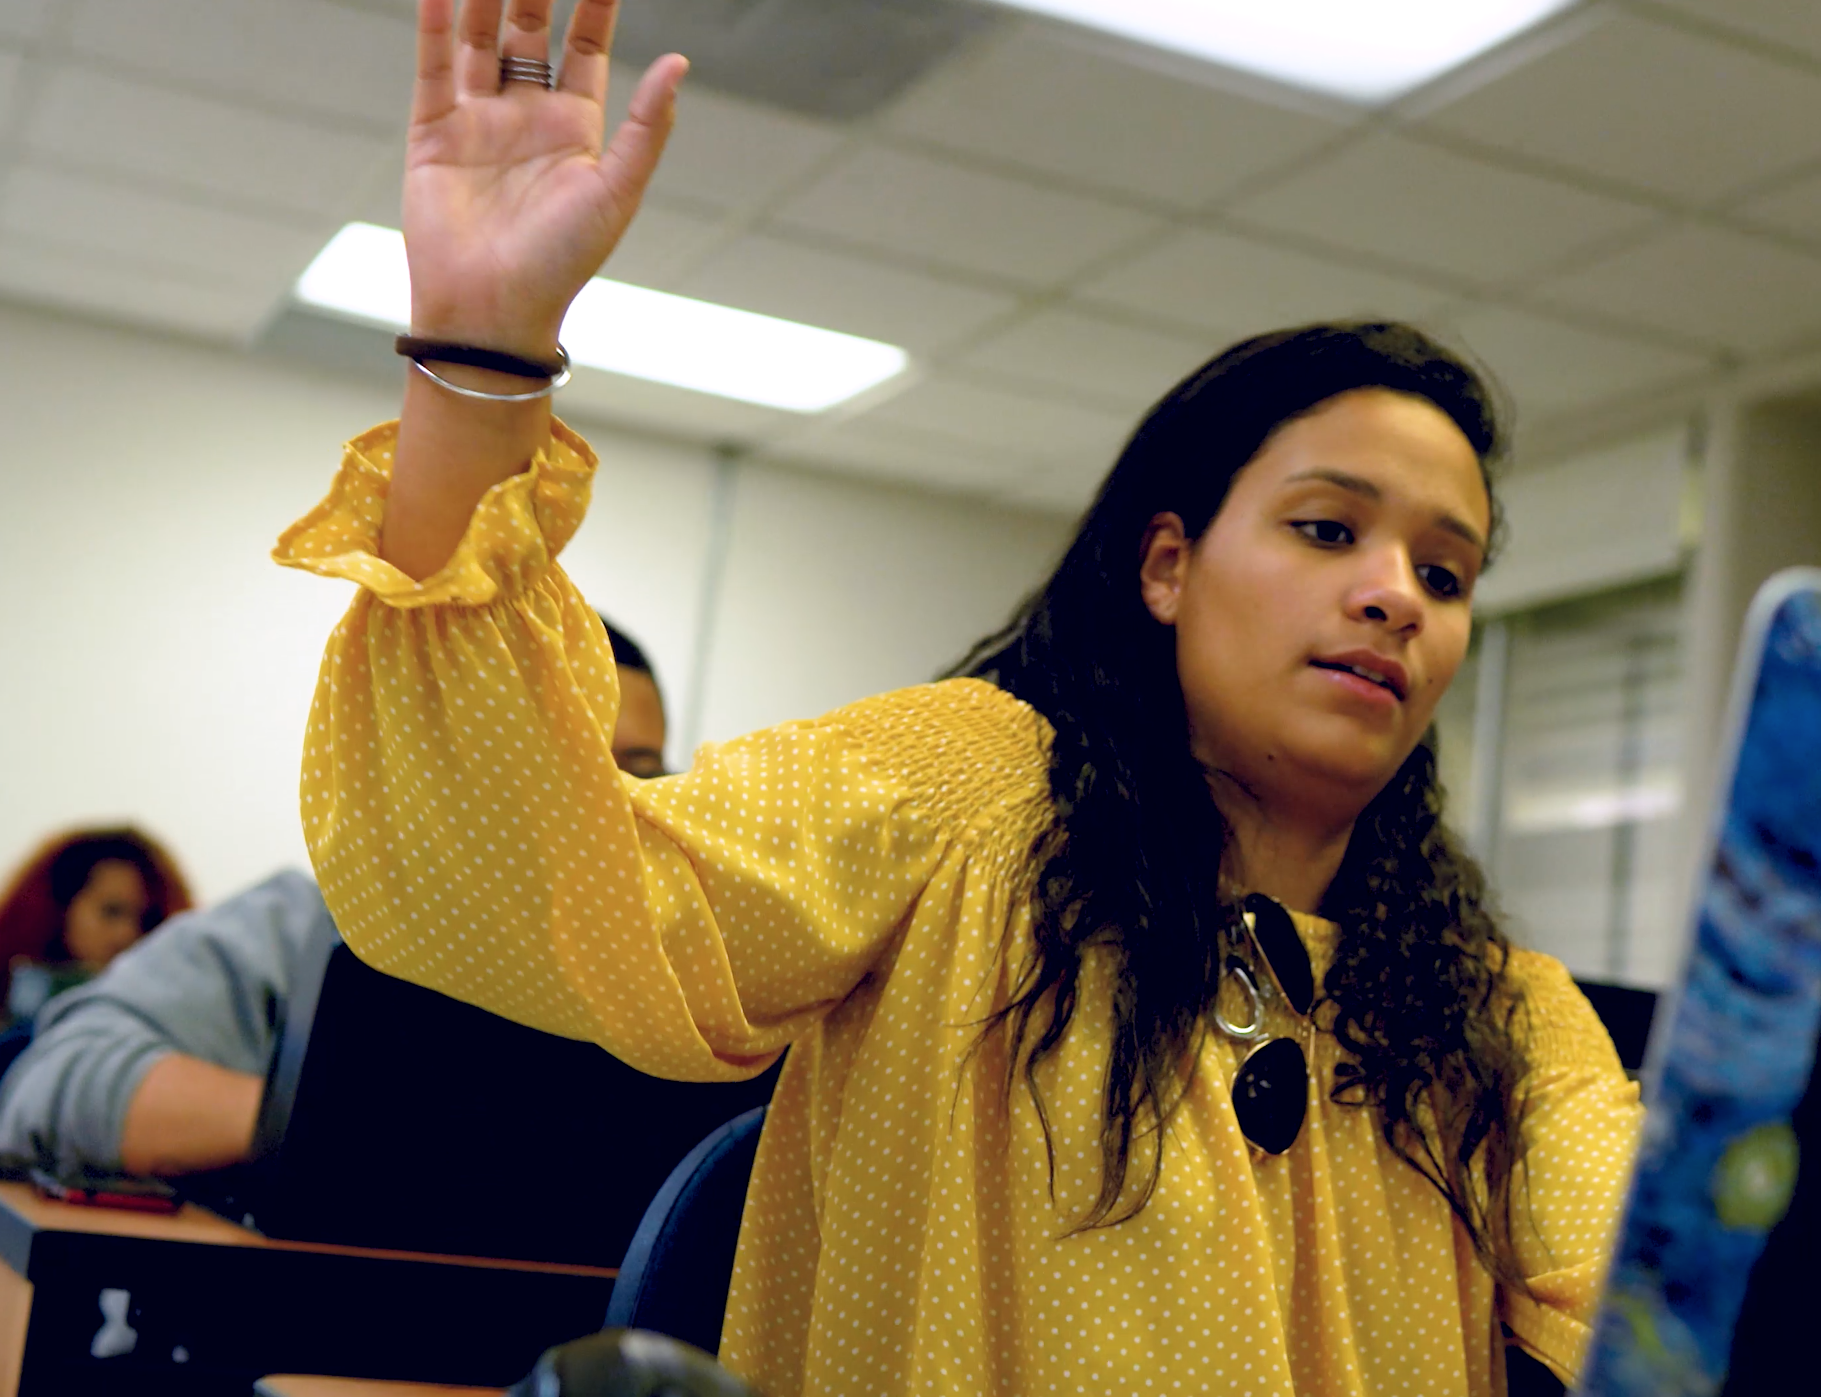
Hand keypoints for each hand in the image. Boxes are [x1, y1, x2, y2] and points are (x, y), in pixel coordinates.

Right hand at [404, 0, 686, 356]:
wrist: (493, 311)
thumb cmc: (562, 262)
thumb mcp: (616, 192)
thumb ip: (648, 127)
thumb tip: (679, 64)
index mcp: (576, 129)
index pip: (585, 46)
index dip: (594, 3)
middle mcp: (527, 118)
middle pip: (529, 30)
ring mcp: (478, 121)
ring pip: (479, 38)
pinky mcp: (433, 133)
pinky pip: (434, 67)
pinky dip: (435, 25)